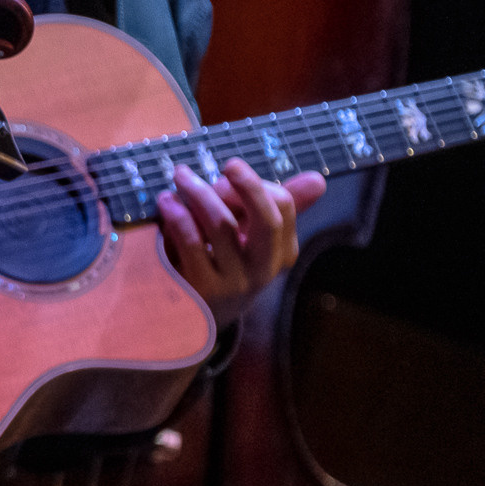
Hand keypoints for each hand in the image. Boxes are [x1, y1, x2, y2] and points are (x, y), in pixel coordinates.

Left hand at [157, 157, 323, 322]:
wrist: (194, 321)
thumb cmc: (224, 267)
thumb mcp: (250, 241)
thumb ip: (279, 208)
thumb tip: (318, 180)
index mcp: (281, 253)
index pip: (282, 206)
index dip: (255, 184)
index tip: (230, 173)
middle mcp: (263, 269)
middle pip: (266, 219)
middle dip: (248, 185)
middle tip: (228, 163)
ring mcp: (233, 282)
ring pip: (221, 224)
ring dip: (199, 192)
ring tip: (181, 176)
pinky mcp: (200, 288)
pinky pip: (190, 242)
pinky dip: (178, 215)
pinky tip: (166, 203)